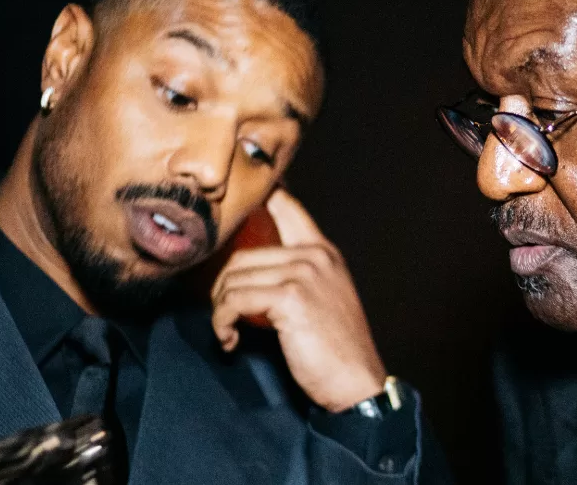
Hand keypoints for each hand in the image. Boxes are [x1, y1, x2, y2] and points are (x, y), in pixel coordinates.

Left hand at [210, 187, 386, 411]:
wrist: (356, 381)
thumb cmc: (334, 348)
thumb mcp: (321, 298)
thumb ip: (293, 275)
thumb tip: (245, 270)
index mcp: (322, 251)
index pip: (287, 205)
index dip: (260, 194)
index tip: (237, 199)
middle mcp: (314, 254)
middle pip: (241, 253)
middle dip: (222, 287)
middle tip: (224, 315)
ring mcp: (303, 272)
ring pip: (233, 278)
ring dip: (220, 310)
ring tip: (230, 331)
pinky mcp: (290, 296)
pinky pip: (234, 300)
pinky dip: (223, 323)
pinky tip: (231, 341)